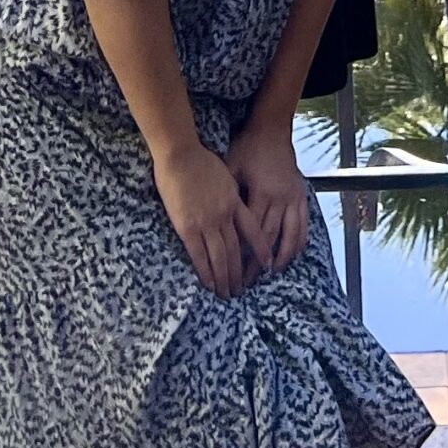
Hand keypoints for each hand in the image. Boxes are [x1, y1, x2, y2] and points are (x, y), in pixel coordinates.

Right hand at [153, 140, 260, 297]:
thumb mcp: (225, 174)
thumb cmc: (199, 159)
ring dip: (225, 278)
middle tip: (241, 290)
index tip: (267, 265)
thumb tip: (233, 202)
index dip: (261, 250)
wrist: (181, 153)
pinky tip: (209, 284)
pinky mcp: (188, 227)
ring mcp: (207, 222)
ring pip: (220, 257)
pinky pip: (199, 255)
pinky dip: (206, 272)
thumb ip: (230, 192)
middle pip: (236, 250)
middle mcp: (225, 215)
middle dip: (240, 273)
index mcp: (235, 202)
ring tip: (227, 294)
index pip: (253, 231)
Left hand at [226, 124, 312, 275]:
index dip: (244, 254)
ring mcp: (294, 198)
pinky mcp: (301, 195)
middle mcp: (281, 198)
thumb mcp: (232, 167)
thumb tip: (216, 223)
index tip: (234, 271)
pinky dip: (298, 241)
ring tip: (271, 273)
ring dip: (282, 257)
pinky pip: (303, 224)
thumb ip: (229, 195)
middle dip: (258, 263)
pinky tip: (291, 253)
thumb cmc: (247, 148)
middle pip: (269, 239)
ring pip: (291, 235)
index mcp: (262, 193)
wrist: (272, 129)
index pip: (252, 233)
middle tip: (247, 282)